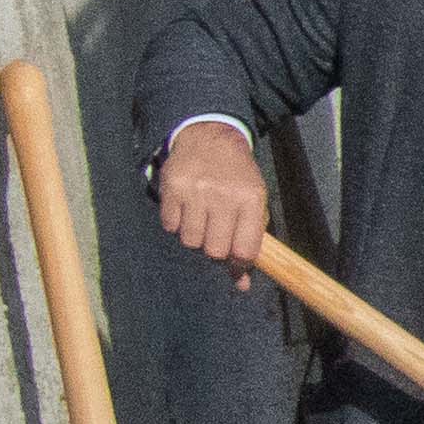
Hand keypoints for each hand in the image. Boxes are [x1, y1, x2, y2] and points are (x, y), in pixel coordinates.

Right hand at [154, 119, 271, 283]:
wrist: (209, 139)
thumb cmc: (237, 178)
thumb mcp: (253, 202)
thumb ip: (250, 241)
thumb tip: (242, 285)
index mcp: (251, 199)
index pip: (245, 250)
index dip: (240, 263)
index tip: (236, 260)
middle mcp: (223, 195)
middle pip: (215, 251)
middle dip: (215, 251)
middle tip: (217, 234)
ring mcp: (196, 191)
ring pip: (191, 242)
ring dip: (196, 237)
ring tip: (202, 219)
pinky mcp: (171, 188)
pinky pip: (170, 226)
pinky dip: (177, 224)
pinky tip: (186, 208)